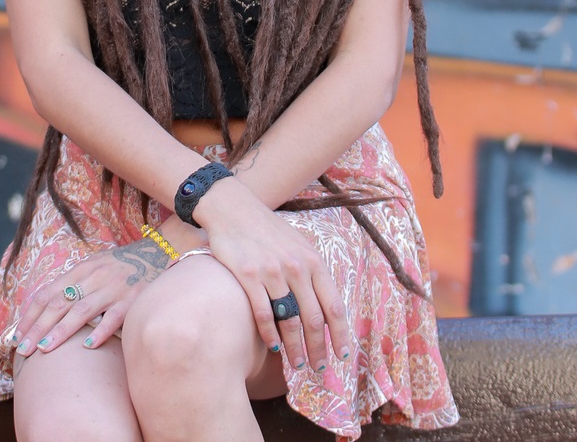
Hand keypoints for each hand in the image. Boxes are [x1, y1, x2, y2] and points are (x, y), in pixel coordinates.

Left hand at [11, 235, 172, 356]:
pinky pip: (115, 316)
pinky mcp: (133, 299)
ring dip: (61, 331)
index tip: (16, 336)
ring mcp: (114, 288)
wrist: (158, 252)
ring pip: (82, 310)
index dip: (30, 315)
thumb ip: (74, 284)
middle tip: (23, 350)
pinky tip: (88, 346)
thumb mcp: (94, 267)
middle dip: (38, 327)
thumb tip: (45, 308)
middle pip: (60, 303)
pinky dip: (101, 331)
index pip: (48, 293)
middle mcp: (94, 277)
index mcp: (81, 269)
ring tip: (44, 349)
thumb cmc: (121, 266)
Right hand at [193, 178, 350, 373]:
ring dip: (295, 348)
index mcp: (313, 260)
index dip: (340, 335)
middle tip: (318, 369)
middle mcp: (296, 266)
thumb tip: (325, 309)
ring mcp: (272, 271)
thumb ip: (312, 273)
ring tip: (297, 365)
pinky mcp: (248, 275)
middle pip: (313, 319)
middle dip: (318, 349)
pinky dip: (271, 335)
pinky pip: (264, 314)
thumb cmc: (268, 230)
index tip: (342, 356)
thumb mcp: (298, 245)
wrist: (234, 208)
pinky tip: (273, 348)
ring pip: (290, 321)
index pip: (333, 305)